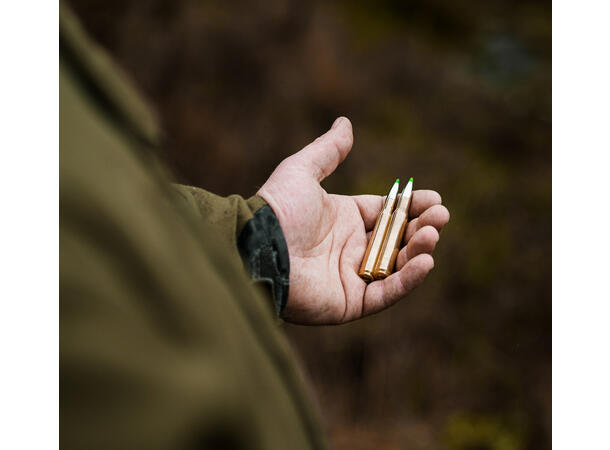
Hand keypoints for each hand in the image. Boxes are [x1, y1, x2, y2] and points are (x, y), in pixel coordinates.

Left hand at [257, 117, 449, 324]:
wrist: (257, 248)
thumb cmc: (277, 209)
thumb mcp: (302, 170)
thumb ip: (328, 150)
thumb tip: (345, 122)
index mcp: (344, 219)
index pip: (386, 213)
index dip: (411, 206)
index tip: (435, 199)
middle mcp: (351, 248)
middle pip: (397, 238)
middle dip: (422, 226)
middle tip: (441, 216)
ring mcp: (352, 276)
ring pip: (397, 265)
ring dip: (419, 249)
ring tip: (431, 233)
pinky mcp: (352, 302)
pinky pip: (387, 292)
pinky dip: (409, 280)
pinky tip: (426, 261)